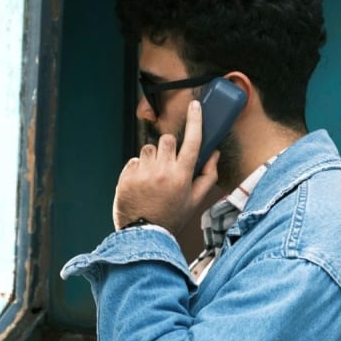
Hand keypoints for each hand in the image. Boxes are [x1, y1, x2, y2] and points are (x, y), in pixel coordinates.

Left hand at [113, 100, 220, 234]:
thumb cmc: (172, 217)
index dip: (195, 120)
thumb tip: (214, 153)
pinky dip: (138, 169)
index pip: (192, 141)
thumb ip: (208, 175)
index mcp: (182, 176)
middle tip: (168, 163)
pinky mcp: (126, 177)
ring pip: (148, 148)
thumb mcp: (195, 200)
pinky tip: (141, 184)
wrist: (144, 235)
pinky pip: (133, 160)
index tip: (195, 105)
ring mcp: (142, 173)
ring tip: (153, 178)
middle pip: (167, 139)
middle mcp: (162, 171)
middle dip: (169, 147)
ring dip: (152, 158)